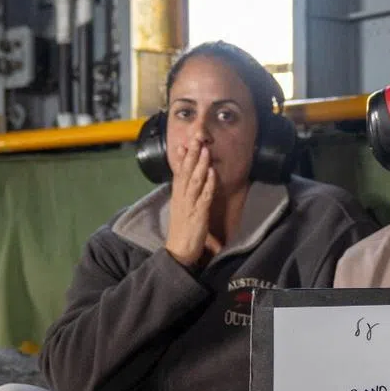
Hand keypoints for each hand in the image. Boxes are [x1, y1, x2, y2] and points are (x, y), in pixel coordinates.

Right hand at [165, 135, 217, 267]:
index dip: (181, 158)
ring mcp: (189, 205)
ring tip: (205, 150)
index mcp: (177, 197)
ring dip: (200, 164)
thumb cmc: (181, 232)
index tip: (183, 143)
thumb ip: (184, 197)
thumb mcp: (180, 210)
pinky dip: (208, 184)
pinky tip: (213, 173)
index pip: (178, 173)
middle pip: (186, 172)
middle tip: (196, 138)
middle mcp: (181, 198)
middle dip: (191, 154)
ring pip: (195, 181)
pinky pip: (204, 196)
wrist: (177, 252)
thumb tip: (187, 187)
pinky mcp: (198, 214)